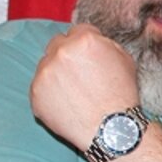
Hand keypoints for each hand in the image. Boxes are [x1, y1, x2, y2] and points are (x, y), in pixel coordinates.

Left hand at [31, 25, 138, 147]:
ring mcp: (45, 74)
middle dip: (67, 56)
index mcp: (84, 41)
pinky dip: (50, 94)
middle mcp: (61, 53)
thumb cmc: (122, 97)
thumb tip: (94, 41)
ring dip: (57, 74)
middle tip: (80, 75)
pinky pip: (40, 88)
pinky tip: (68, 104)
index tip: (88, 57)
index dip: (85, 45)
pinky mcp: (35, 95)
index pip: (77, 31)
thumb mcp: (125, 61)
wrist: (113, 130)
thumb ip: (105, 44)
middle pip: (57, 45)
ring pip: (46, 66)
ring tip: (75, 93)